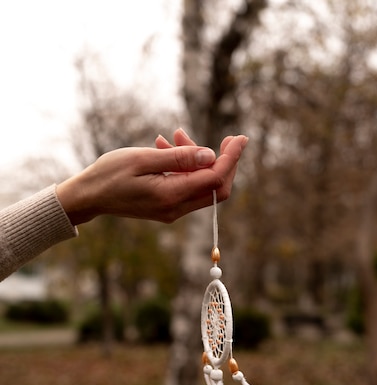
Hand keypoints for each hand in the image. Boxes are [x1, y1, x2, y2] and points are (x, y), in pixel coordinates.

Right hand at [57, 129, 247, 224]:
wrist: (88, 196)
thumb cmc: (109, 174)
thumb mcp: (143, 159)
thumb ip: (179, 158)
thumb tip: (210, 155)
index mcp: (172, 197)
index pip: (215, 179)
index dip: (231, 158)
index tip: (241, 138)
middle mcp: (176, 208)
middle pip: (217, 187)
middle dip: (223, 160)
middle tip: (226, 136)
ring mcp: (172, 210)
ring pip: (202, 185)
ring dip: (198, 159)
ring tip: (174, 135)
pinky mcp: (167, 206)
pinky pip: (187, 186)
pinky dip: (185, 166)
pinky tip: (165, 146)